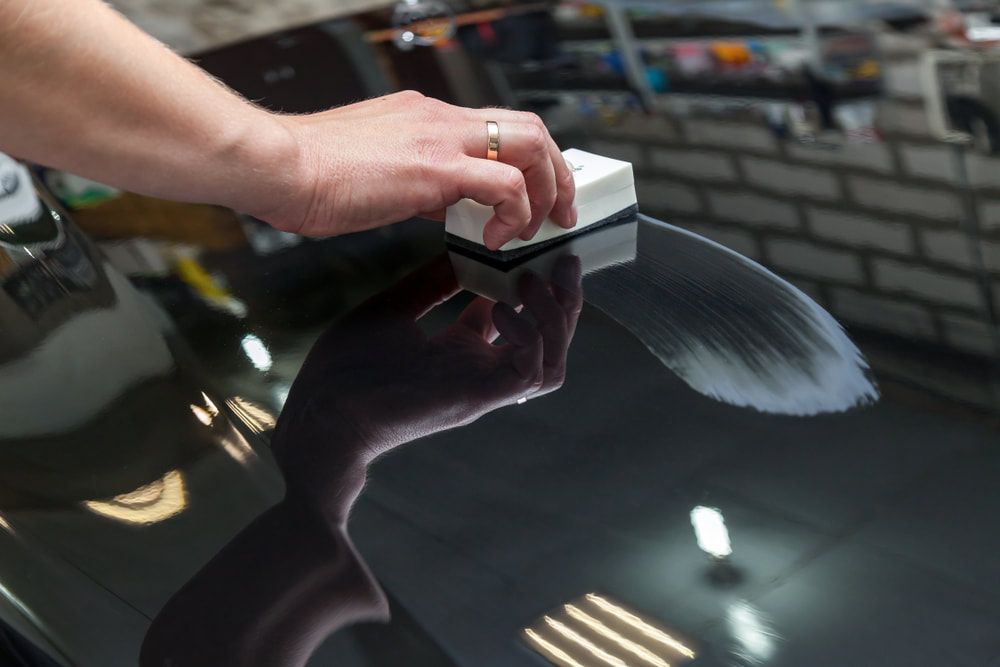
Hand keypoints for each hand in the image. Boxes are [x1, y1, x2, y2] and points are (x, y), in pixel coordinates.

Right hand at [257, 91, 576, 250]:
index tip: (534, 194)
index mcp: (425, 118)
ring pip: (530, 144)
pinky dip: (516, 213)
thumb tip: (437, 202)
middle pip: (528, 127)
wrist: (279, 166)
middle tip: (560, 210)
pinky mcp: (436, 169)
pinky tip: (498, 238)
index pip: (496, 127)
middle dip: (556, 171)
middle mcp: (440, 119)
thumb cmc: (310, 172)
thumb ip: (414, 182)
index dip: (526, 161)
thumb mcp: (375, 172)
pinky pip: (506, 184)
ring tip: (539, 227)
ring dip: (547, 190)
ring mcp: (441, 139)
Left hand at [271, 253, 581, 515]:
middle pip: (548, 341)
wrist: (322, 413)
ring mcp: (481, 386)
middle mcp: (479, 370)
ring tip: (534, 280)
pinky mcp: (476, 398)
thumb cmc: (348, 368)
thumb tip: (463, 247)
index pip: (518, 319)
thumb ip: (434, 283)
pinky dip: (529, 338)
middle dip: (563, 301)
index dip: (536, 287)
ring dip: (554, 320)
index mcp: (461, 351)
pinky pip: (529, 373)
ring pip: (551, 362)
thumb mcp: (396, 309)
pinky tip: (501, 306)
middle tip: (563, 259)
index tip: (538, 250)